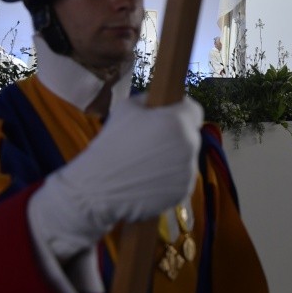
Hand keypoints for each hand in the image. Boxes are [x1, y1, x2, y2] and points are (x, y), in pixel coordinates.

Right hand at [28, 93, 202, 258]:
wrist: (97, 188)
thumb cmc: (110, 144)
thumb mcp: (126, 108)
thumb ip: (149, 100)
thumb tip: (160, 101)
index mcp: (177, 122)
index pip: (194, 110)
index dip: (180, 111)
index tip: (168, 117)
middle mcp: (189, 146)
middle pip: (190, 135)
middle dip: (175, 136)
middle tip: (150, 143)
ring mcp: (188, 172)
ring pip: (186, 158)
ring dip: (173, 158)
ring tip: (147, 164)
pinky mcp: (183, 192)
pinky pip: (181, 179)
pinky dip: (169, 179)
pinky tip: (148, 180)